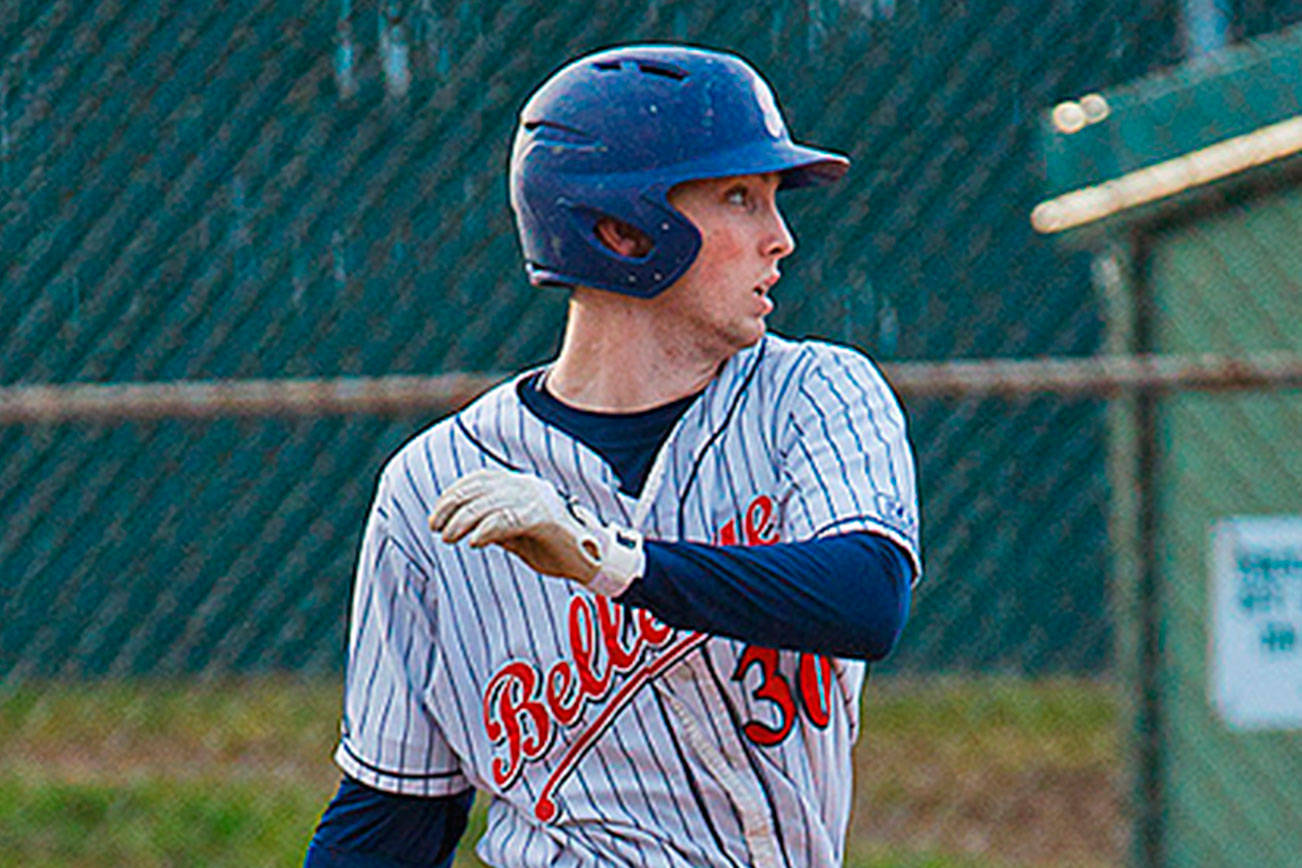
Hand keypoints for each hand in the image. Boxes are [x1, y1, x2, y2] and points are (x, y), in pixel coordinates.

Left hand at [428, 468, 644, 596]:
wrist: (593, 560)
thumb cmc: (555, 549)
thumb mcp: (516, 536)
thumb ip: (494, 526)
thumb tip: (465, 527)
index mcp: (521, 485)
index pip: (478, 480)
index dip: (453, 495)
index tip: (437, 515)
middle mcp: (528, 486)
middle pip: (478, 490)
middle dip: (451, 508)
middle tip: (437, 528)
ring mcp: (537, 500)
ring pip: (488, 505)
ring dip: (462, 522)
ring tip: (449, 538)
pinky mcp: (545, 518)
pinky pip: (507, 520)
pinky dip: (486, 531)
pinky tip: (475, 542)